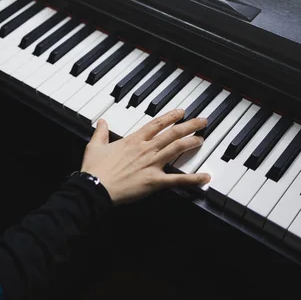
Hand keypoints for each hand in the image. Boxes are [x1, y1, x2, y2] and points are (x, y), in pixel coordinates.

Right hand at [81, 109, 210, 204]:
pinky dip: (193, 179)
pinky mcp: (154, 181)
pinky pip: (177, 179)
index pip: (156, 124)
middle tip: (202, 122)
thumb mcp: (95, 146)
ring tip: (202, 140)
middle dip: (189, 126)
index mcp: (133, 140)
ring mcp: (151, 164)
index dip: (170, 117)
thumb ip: (101, 133)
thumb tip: (102, 122)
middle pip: (172, 133)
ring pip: (176, 149)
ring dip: (191, 143)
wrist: (95, 186)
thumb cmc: (95, 169)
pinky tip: (205, 177)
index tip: (181, 112)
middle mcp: (145, 149)